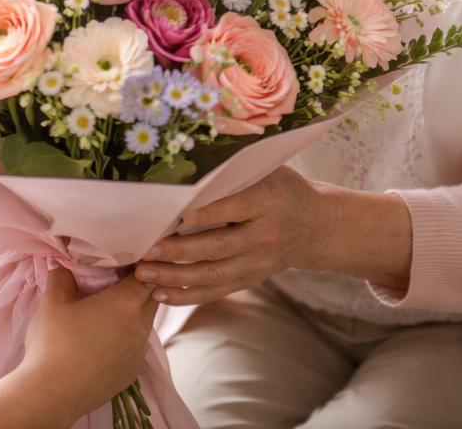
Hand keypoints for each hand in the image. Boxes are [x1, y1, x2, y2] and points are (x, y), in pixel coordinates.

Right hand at [20, 268, 158, 412]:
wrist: (51, 395)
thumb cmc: (53, 344)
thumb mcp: (52, 301)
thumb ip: (62, 277)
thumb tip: (64, 265)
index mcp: (126, 302)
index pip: (148, 274)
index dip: (139, 266)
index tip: (124, 263)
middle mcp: (140, 325)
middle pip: (151, 297)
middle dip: (139, 287)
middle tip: (116, 284)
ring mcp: (138, 352)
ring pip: (145, 323)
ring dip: (134, 315)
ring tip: (109, 314)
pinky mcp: (132, 372)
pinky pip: (138, 347)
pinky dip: (128, 339)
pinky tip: (107, 341)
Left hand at [134, 165, 334, 305]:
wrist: (317, 225)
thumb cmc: (284, 189)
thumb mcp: (269, 171)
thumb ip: (236, 173)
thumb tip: (190, 167)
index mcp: (269, 202)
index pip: (235, 209)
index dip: (207, 215)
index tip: (178, 218)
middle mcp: (264, 236)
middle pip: (218, 247)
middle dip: (179, 252)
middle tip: (147, 252)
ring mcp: (258, 263)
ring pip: (213, 275)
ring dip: (175, 277)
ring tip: (144, 275)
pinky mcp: (251, 279)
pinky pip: (216, 291)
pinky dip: (187, 296)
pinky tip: (160, 294)